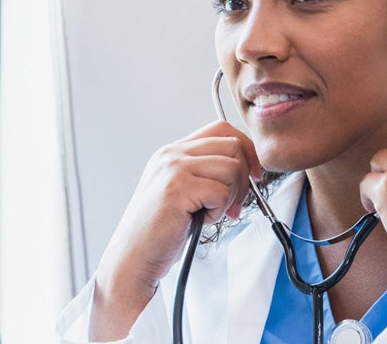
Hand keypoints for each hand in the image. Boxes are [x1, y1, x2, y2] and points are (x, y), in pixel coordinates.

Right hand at [90, 121, 260, 340]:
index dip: (245, 149)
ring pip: (232, 168)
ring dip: (229, 197)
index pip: (221, 129)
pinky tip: (201, 220)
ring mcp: (173, 169)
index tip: (254, 174)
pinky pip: (222, 192)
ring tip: (209, 213)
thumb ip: (204, 173)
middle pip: (232, 146)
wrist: (133, 257)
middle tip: (232, 205)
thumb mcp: (181, 191)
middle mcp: (171, 154)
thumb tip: (246, 168)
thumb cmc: (159, 232)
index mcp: (172, 151)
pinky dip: (219, 211)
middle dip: (243, 178)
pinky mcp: (177, 188)